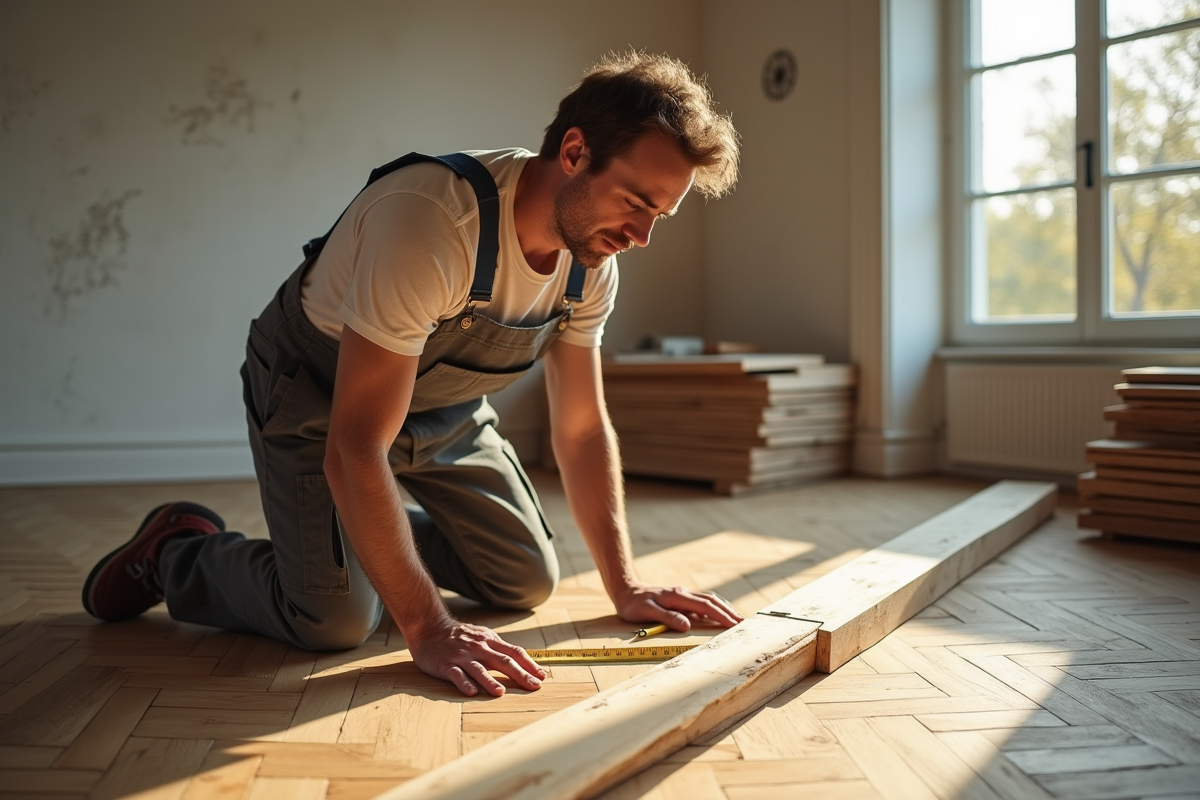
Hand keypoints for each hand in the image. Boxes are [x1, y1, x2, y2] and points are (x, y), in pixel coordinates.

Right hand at [406, 617, 546, 696]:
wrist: (429, 627)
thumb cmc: (459, 636)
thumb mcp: (482, 636)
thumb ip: (498, 647)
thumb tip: (520, 660)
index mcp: (489, 641)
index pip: (514, 652)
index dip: (529, 664)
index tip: (541, 676)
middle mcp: (478, 648)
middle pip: (503, 661)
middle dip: (520, 674)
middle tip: (534, 686)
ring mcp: (462, 656)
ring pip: (479, 669)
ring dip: (490, 681)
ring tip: (500, 692)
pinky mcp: (446, 665)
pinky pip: (456, 675)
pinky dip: (464, 683)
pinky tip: (471, 692)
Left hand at [612, 583, 742, 631]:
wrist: (625, 590)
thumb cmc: (633, 604)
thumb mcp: (646, 612)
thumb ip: (666, 617)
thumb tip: (686, 625)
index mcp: (678, 597)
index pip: (706, 606)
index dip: (722, 616)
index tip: (735, 624)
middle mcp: (683, 594)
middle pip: (712, 601)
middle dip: (729, 612)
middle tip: (744, 623)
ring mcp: (682, 595)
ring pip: (708, 600)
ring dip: (723, 609)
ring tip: (736, 619)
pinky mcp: (679, 598)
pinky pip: (701, 602)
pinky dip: (713, 608)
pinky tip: (716, 615)